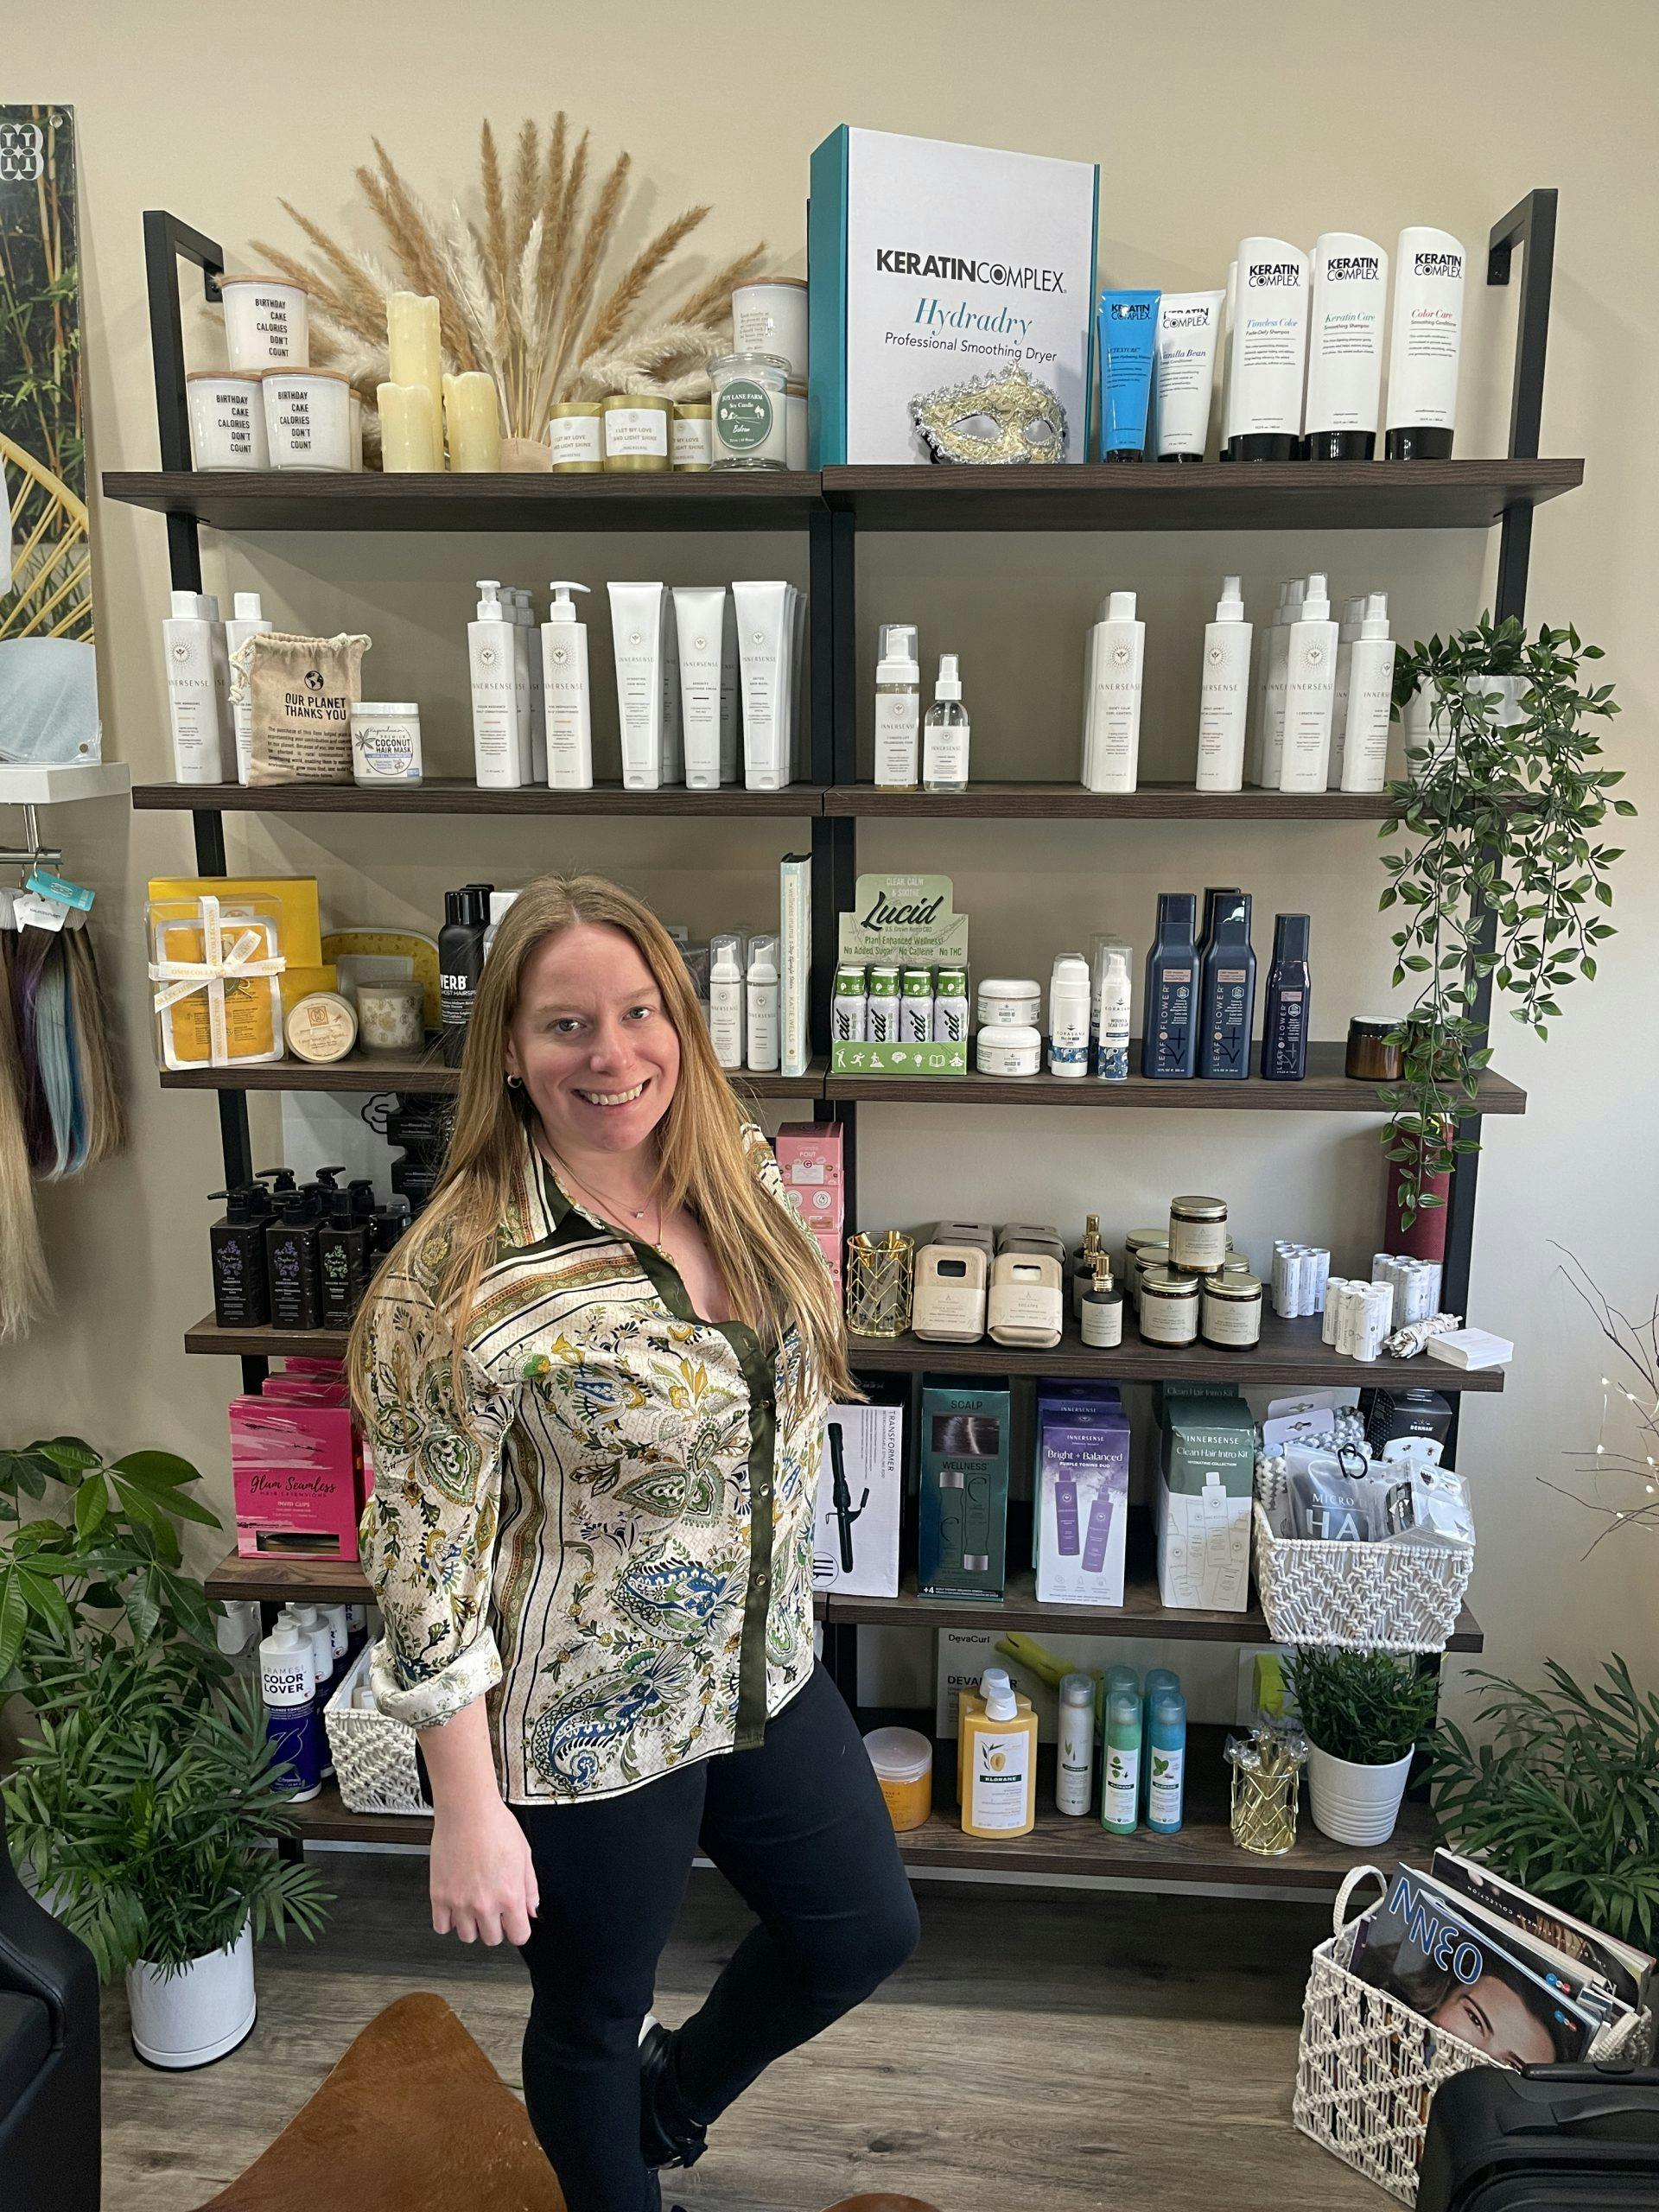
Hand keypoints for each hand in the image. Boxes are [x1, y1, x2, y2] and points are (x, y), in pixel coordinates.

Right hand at [429, 1791, 539, 1945]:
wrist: (467, 1810)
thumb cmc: (496, 1825)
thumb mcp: (525, 1854)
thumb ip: (530, 1888)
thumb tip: (531, 1910)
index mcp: (510, 1895)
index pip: (518, 1936)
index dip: (518, 1929)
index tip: (514, 1922)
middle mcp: (485, 1904)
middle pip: (491, 1939)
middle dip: (495, 1926)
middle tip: (493, 1908)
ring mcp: (460, 1902)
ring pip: (466, 1936)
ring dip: (472, 1924)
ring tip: (473, 1903)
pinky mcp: (439, 1896)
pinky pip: (442, 1926)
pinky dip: (448, 1920)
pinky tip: (455, 1904)